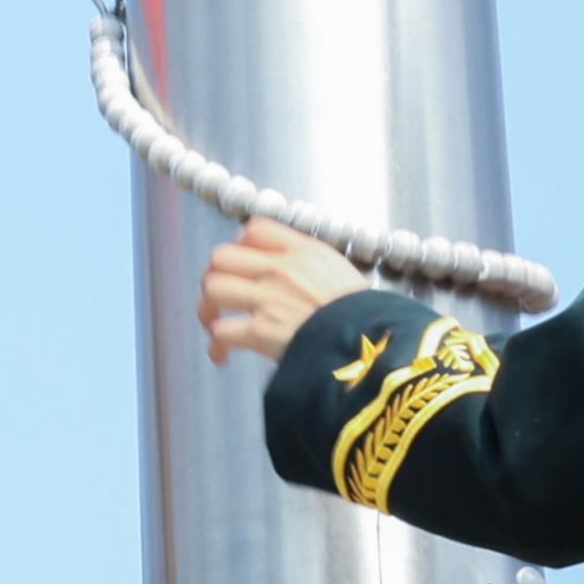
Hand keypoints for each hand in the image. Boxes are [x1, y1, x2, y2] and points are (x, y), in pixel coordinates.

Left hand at [197, 218, 368, 363]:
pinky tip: (223, 355)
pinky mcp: (260, 332)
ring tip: (216, 325)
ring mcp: (268, 298)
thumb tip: (293, 274)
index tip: (242, 264)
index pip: (255, 229)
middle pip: (221, 257)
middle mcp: (280, 269)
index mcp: (304, 251)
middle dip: (215, 277)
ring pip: (213, 288)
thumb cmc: (368, 318)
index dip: (240, 245)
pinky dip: (216, 345)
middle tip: (221, 298)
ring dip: (208, 309)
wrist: (375, 347)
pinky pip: (221, 332)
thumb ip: (314, 268)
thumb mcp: (345, 274)